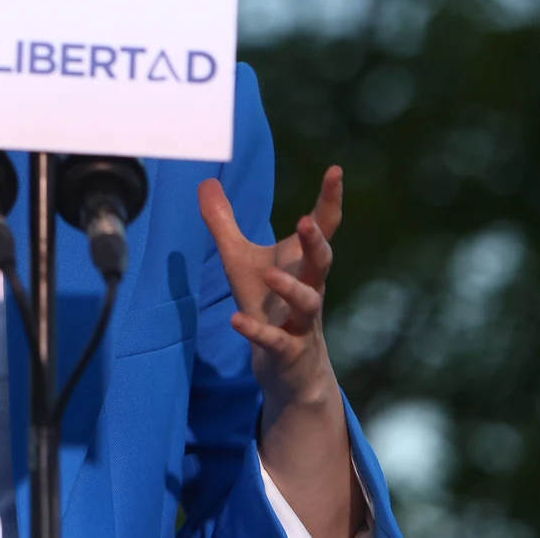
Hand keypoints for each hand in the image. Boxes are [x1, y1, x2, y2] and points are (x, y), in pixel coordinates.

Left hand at [197, 165, 343, 409]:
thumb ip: (223, 223)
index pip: (322, 228)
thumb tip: (205, 181)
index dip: (330, 200)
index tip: (335, 171)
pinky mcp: (287, 351)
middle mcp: (309, 289)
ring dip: (291, 288)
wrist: (286, 368)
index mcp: (302, 264)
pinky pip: (276, 341)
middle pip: (322, 264)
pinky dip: (257, 332)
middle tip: (304, 222)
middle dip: (316, 243)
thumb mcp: (239, 259)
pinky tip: (236, 321)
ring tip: (270, 273)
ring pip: (308, 303)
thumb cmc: (266, 304)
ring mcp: (301, 323)